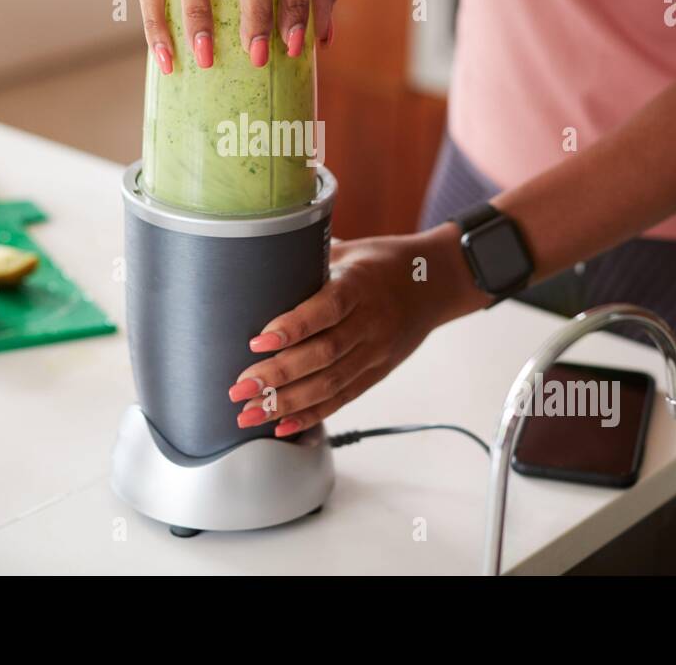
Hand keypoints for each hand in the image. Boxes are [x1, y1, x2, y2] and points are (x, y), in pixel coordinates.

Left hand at [227, 225, 489, 436]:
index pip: (326, 310)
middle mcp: (371, 322)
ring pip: (330, 384)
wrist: (435, 283)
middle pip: (324, 355)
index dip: (292, 328)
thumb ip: (307, 259)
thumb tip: (255, 257)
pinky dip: (311, 415)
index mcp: (360, 285)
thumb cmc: (381, 262)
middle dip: (278, 375)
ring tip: (249, 413)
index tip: (257, 340)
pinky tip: (281, 425)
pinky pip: (342, 399)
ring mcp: (376, 352)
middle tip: (240, 388)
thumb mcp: (348, 250)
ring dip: (286, 403)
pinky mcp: (376, 373)